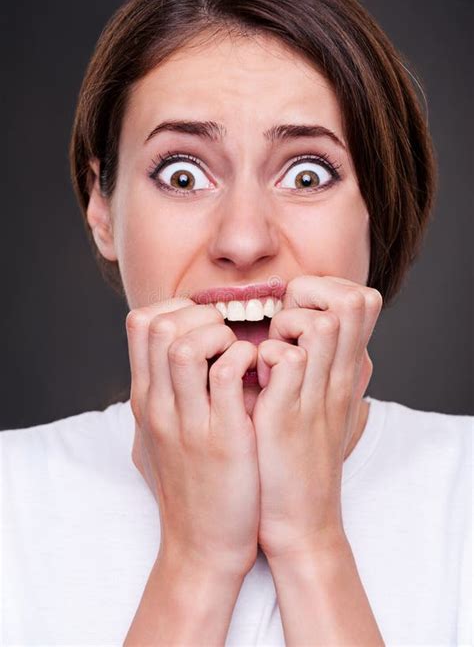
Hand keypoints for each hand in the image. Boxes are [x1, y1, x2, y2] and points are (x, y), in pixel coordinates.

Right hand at [125, 297, 259, 577]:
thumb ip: (160, 396)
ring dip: (219, 333)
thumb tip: (168, 357)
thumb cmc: (187, 487)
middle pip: (158, 325)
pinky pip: (228, 374)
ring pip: (186, 345)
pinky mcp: (224, 439)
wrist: (201, 547)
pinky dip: (244, 358)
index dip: (177, 308)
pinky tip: (258, 369)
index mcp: (145, 400)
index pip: (140, 324)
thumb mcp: (156, 438)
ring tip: (239, 349)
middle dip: (197, 313)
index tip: (206, 322)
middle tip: (226, 331)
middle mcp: (159, 406)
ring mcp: (188, 422)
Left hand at [252, 275, 382, 560]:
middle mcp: (339, 380)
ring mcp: (316, 396)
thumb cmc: (300, 461)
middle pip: (353, 302)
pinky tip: (250, 378)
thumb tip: (296, 334)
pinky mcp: (288, 416)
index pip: (362, 301)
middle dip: (310, 298)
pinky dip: (262, 358)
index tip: (294, 314)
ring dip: (285, 326)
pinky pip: (285, 358)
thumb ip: (318, 370)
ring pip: (323, 324)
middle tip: (279, 326)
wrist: (301, 521)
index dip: (327, 293)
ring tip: (264, 353)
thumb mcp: (322, 409)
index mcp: (346, 375)